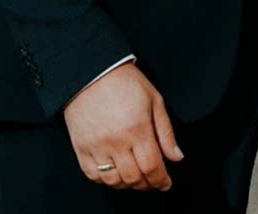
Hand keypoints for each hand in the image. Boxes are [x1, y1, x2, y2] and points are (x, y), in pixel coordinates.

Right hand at [63, 62, 183, 191]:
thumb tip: (176, 156)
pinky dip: (104, 180)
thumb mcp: (154, 100)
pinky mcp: (81, 147)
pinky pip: (93, 175)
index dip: (161, 180)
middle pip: (134, 178)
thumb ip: (166, 132)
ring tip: (135, 177)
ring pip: (113, 181)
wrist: (94, 71)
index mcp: (137, 128)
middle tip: (152, 180)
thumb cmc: (125, 82)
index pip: (152, 167)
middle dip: (147, 184)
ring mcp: (96, 146)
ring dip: (127, 184)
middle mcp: (116, 141)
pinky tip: (114, 172)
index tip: (166, 183)